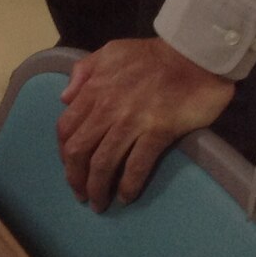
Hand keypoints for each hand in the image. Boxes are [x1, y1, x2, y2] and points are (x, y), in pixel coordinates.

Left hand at [56, 38, 235, 212]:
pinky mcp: (158, 132)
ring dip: (97, 187)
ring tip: (98, 204)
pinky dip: (129, 184)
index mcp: (93, 90)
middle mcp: (107, 108)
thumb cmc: (151, 54)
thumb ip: (82, 72)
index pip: (66, 128)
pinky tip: (126, 197)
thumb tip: (64, 98)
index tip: (68, 167)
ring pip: (104, 162)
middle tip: (79, 195)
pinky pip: (137, 164)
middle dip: (75, 177)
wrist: (193, 55)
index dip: (63, 152)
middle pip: (80, 150)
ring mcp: (132, 121)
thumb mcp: (108, 52)